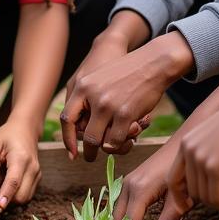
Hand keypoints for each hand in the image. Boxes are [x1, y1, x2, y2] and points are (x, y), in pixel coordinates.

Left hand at [0, 121, 42, 210]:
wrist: (27, 129)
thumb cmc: (9, 135)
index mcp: (21, 157)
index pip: (14, 181)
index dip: (6, 195)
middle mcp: (32, 167)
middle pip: (22, 194)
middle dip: (6, 203)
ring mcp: (36, 173)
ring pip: (25, 198)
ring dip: (10, 203)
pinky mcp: (37, 178)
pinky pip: (27, 194)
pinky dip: (15, 198)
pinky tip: (3, 196)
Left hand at [61, 32, 191, 160]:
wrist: (152, 62)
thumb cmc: (127, 71)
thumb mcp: (98, 77)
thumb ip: (86, 97)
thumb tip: (78, 126)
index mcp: (82, 86)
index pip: (66, 118)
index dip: (67, 138)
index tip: (71, 152)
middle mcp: (91, 96)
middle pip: (83, 135)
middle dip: (88, 151)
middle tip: (90, 157)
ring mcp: (108, 106)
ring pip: (98, 142)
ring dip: (105, 150)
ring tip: (111, 150)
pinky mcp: (125, 114)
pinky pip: (115, 141)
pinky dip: (120, 144)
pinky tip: (126, 139)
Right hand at [112, 142, 186, 219]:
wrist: (185, 148)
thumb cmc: (185, 176)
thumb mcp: (178, 206)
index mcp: (140, 190)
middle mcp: (128, 184)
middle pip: (117, 219)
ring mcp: (127, 180)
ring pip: (116, 211)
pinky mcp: (130, 179)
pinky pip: (119, 203)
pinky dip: (120, 218)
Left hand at [167, 88, 218, 213]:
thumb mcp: (216, 139)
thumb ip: (208, 157)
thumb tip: (211, 185)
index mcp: (186, 144)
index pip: (173, 178)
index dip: (178, 196)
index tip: (187, 206)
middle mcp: (188, 152)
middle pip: (191, 191)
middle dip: (209, 197)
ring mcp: (200, 160)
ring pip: (204, 197)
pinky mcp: (214, 168)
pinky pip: (216, 199)